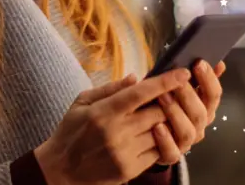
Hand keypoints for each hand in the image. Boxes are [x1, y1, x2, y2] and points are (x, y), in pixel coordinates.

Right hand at [34, 69, 192, 184]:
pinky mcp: (130, 169)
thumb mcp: (82, 102)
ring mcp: (125, 153)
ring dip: (166, 121)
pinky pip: (156, 151)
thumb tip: (137, 78)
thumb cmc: (71, 132)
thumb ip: (111, 88)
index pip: (141, 93)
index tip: (183, 73)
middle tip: (176, 93)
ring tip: (165, 113)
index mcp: (103, 112)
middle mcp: (116, 133)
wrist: (61, 171)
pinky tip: (155, 133)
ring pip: (160, 131)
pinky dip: (160, 140)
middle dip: (171, 101)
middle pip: (158, 112)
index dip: (165, 82)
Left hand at [152, 60, 225, 164]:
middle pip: (201, 113)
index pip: (214, 95)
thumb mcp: (174, 85)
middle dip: (189, 95)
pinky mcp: (170, 155)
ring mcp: (186, 142)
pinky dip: (165, 139)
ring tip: (162, 97)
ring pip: (187, 131)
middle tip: (178, 80)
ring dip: (175, 113)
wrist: (142, 131)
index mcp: (204, 108)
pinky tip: (156, 126)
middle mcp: (198, 126)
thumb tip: (220, 63)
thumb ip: (195, 76)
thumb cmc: (160, 102)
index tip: (199, 63)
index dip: (209, 80)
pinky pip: (171, 151)